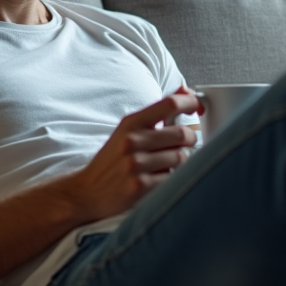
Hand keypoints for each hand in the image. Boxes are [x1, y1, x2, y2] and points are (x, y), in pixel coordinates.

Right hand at [60, 87, 200, 222]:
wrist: (86, 192)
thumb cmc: (112, 160)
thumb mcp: (127, 131)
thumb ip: (156, 114)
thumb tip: (186, 93)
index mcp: (131, 123)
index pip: (170, 103)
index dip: (190, 103)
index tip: (198, 107)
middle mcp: (132, 141)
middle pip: (182, 133)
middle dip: (190, 139)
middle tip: (186, 144)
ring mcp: (136, 164)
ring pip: (182, 158)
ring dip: (181, 162)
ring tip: (168, 165)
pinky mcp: (140, 186)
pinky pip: (173, 179)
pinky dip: (173, 180)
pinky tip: (160, 179)